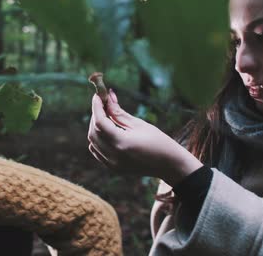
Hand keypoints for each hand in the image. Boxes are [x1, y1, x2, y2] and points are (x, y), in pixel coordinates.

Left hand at [87, 90, 201, 185]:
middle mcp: (113, 156)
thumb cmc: (159, 142)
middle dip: (96, 115)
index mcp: (122, 143)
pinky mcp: (113, 168)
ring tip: (106, 115)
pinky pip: (97, 151)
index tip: (98, 95)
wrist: (169, 165)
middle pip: (94, 132)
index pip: (100, 122)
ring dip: (95, 127)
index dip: (96, 107)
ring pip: (93, 142)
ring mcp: (112, 164)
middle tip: (103, 103)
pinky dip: (97, 140)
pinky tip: (106, 130)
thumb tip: (108, 98)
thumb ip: (119, 113)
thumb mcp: (139, 124)